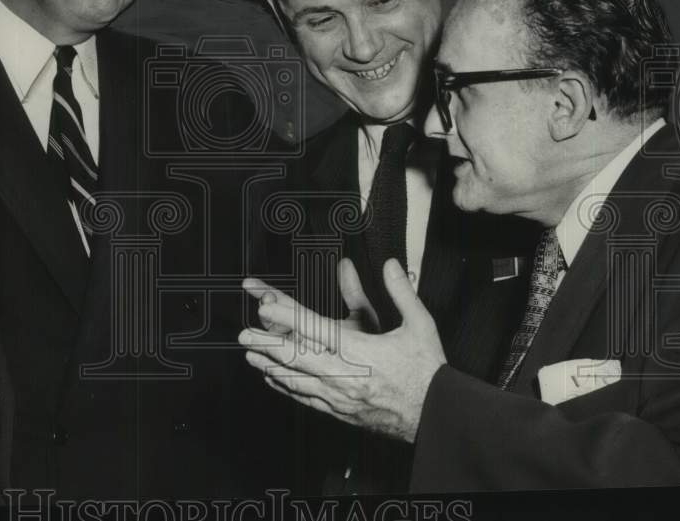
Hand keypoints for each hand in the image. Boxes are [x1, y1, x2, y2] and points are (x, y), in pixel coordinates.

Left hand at [239, 259, 446, 442]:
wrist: (436, 416)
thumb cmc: (427, 371)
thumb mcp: (419, 325)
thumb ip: (400, 292)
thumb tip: (390, 264)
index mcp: (362, 351)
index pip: (317, 329)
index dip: (288, 316)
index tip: (265, 306)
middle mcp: (347, 375)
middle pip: (297, 357)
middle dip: (267, 345)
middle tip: (243, 336)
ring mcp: (341, 397)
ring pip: (297, 380)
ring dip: (271, 366)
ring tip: (250, 355)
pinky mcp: (341, 412)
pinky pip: (307, 398)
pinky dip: (287, 387)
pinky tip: (275, 379)